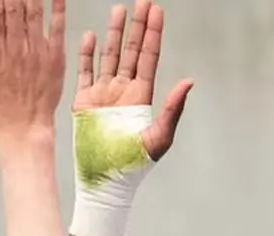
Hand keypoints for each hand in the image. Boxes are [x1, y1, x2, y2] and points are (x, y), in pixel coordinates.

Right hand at [74, 0, 192, 160]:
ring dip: (114, 34)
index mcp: (142, 96)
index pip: (149, 57)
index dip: (153, 34)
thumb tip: (189, 82)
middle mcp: (123, 91)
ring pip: (109, 56)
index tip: (157, 10)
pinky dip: (87, 54)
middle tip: (142, 1)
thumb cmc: (134, 165)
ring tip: (119, 10)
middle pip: (131, 50)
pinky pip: (85, 72)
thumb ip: (173, 109)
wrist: (104, 180)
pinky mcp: (84, 102)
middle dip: (137, 26)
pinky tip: (91, 36)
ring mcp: (103, 94)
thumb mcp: (158, 138)